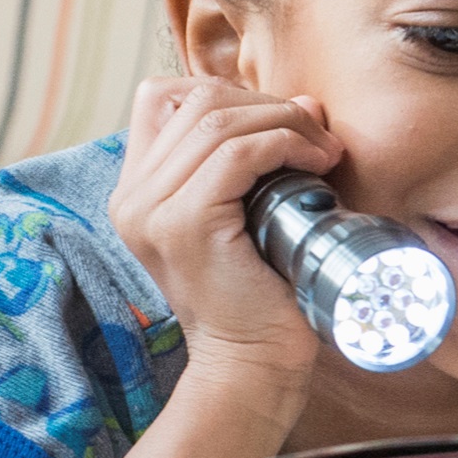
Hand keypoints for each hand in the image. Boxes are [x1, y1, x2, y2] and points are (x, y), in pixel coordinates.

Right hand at [106, 70, 344, 373]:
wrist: (253, 364)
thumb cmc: (262, 293)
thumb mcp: (251, 212)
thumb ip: (258, 157)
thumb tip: (304, 102)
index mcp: (138, 191)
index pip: (162, 97)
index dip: (225, 93)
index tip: (276, 123)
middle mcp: (133, 197)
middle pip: (196, 98)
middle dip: (266, 104)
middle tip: (317, 135)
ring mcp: (152, 209)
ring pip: (219, 119)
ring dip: (284, 122)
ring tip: (324, 150)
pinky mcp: (185, 223)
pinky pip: (238, 153)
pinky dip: (285, 144)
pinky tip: (317, 163)